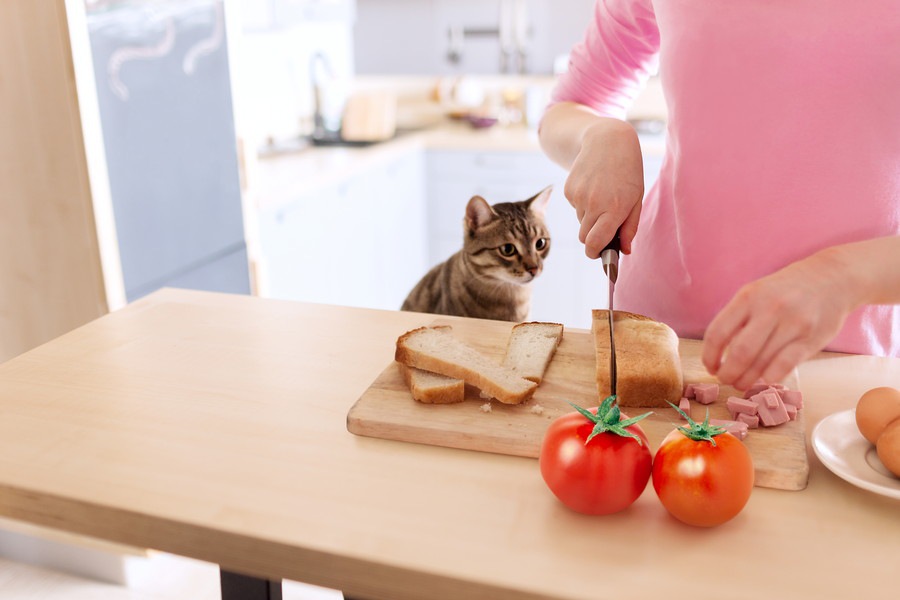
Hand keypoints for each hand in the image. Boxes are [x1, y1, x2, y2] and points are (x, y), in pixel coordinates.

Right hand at [563, 119, 644, 257]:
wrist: (607, 141)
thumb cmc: (628, 172)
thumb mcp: (636, 199)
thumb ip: (630, 228)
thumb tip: (624, 251)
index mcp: (613, 209)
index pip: (595, 243)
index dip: (595, 253)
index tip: (598, 254)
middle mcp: (593, 204)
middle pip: (584, 237)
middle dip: (593, 237)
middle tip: (605, 226)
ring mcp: (578, 196)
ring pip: (580, 222)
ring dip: (590, 217)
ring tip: (603, 197)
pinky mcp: (569, 190)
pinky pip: (575, 207)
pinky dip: (583, 204)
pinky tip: (593, 187)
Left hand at [702, 249, 857, 390]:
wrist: (833, 278)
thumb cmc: (787, 290)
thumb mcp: (757, 292)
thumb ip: (738, 318)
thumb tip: (717, 353)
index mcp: (749, 296)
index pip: (718, 332)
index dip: (709, 355)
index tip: (710, 366)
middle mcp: (770, 309)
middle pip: (739, 352)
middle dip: (728, 373)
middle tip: (725, 380)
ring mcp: (793, 324)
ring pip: (761, 363)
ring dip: (746, 380)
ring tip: (742, 383)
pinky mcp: (811, 339)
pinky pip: (785, 366)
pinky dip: (770, 378)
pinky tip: (764, 380)